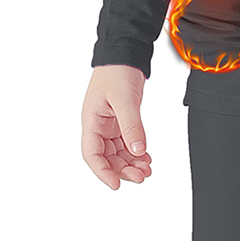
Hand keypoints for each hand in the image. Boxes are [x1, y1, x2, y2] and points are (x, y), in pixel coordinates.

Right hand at [82, 66, 151, 189]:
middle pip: (107, 156)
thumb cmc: (117, 72)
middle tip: (142, 176)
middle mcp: (99, 125)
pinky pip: (127, 141)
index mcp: (91, 121)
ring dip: (131, 162)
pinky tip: (146, 157)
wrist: (125, 56)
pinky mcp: (121, 120)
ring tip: (147, 169)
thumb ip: (132, 125)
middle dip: (123, 169)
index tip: (116, 185)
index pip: (92, 154)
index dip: (102, 172)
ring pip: (118, 151)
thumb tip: (138, 150)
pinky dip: (136, 151)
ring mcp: (110, 124)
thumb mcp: (125, 100)